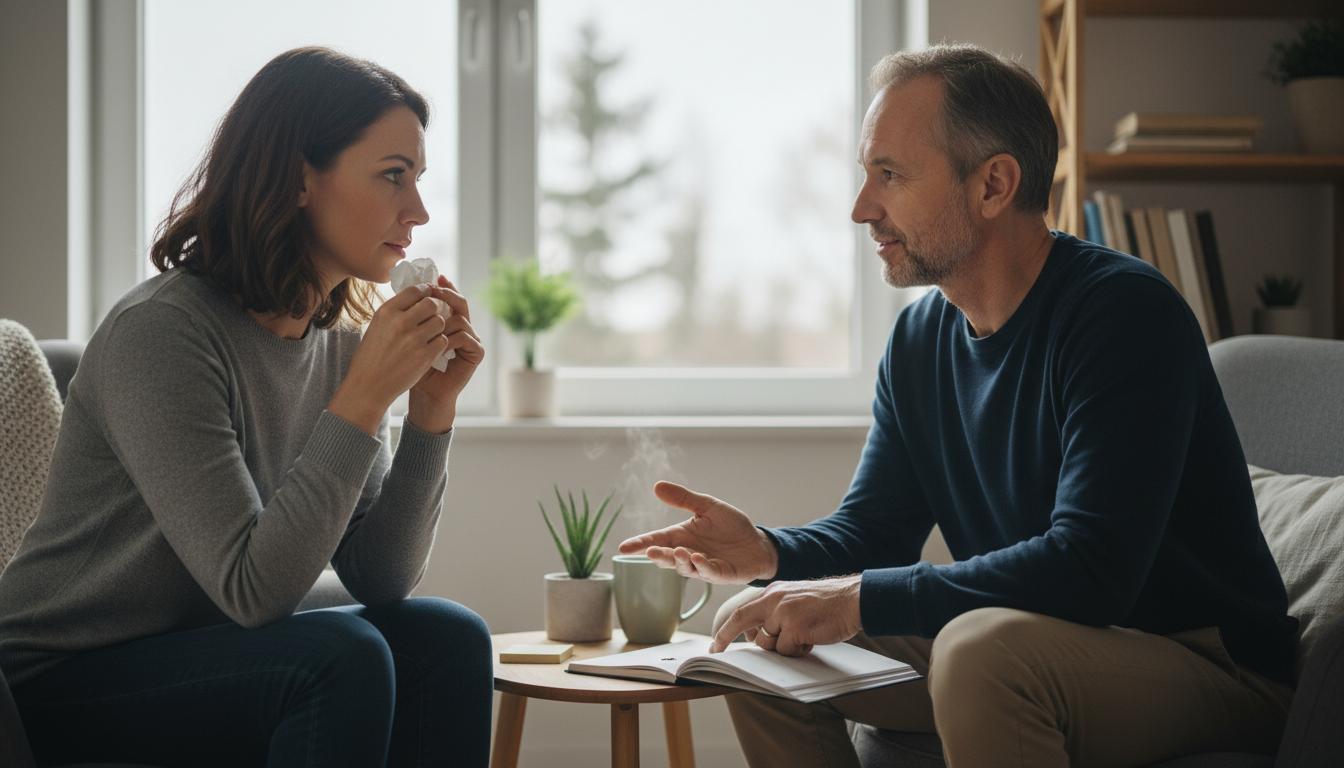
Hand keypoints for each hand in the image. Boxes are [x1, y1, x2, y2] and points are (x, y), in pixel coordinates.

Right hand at [328, 281, 472, 433]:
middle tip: (433, 317)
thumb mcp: (377, 326)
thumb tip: (417, 296)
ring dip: (439, 327)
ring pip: (440, 322)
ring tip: (431, 335)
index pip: (415, 290)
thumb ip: (396, 312)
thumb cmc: (371, 356)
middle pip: (432, 304)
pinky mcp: (424, 355)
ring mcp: (414, 339)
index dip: (426, 291)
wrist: (368, 386)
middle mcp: (400, 322)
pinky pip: (443, 340)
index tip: (431, 294)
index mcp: (386, 311)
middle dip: (435, 309)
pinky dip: (440, 344)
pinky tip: (432, 349)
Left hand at [406, 276, 484, 432]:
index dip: (443, 286)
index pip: (448, 297)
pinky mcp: (476, 353)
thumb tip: (405, 287)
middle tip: (435, 290)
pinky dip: (452, 339)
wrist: (423, 392)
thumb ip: (412, 315)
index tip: (432, 279)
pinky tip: (439, 345)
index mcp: (447, 320)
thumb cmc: (412, 365)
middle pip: (460, 302)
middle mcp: (462, 327)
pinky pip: (466, 337)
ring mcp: (471, 340)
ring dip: (444, 323)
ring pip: (461, 319)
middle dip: (447, 295)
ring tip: (429, 330)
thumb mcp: (408, 335)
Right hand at [617, 482, 778, 584]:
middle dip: (658, 555)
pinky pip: (708, 572)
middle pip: (667, 557)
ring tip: (679, 551)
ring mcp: (703, 566)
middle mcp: (688, 553)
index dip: (639, 544)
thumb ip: (683, 499)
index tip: (623, 547)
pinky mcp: (720, 574)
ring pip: (685, 568)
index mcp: (682, 536)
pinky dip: (702, 566)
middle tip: (650, 551)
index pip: (657, 540)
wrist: (757, 543)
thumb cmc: (731, 526)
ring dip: (680, 561)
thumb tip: (657, 486)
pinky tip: (698, 558)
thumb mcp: (707, 506)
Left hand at [711, 575, 862, 654]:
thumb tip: (758, 638)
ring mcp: (783, 613)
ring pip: (768, 644)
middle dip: (726, 638)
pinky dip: (798, 651)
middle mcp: (774, 600)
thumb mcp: (795, 600)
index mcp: (773, 592)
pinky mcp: (795, 627)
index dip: (725, 629)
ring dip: (783, 648)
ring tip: (803, 636)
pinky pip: (786, 650)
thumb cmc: (828, 604)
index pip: (742, 611)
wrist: (853, 599)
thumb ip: (775, 613)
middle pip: (742, 621)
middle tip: (717, 652)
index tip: (715, 644)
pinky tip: (812, 638)